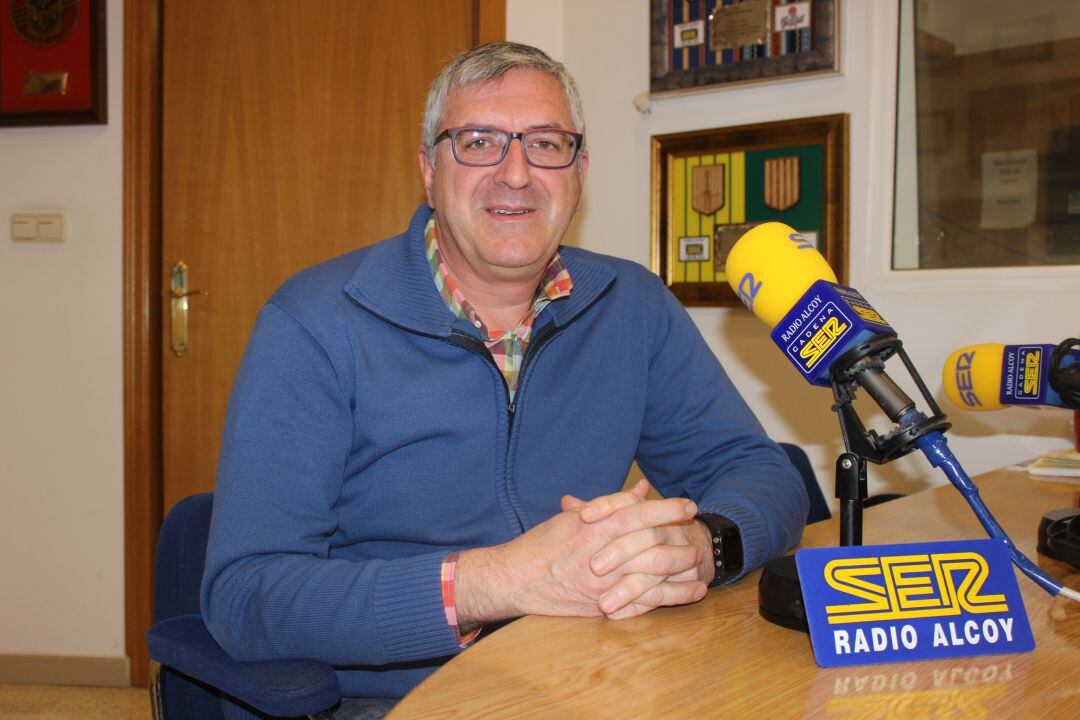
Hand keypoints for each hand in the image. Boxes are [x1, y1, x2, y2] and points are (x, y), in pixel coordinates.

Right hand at [454, 485, 699, 625]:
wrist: (517, 579)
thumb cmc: (543, 545)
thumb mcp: (574, 517)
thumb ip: (611, 504)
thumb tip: (642, 490)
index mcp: (596, 528)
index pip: (641, 514)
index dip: (668, 508)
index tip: (689, 505)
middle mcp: (604, 555)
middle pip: (654, 545)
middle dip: (681, 540)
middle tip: (697, 536)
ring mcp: (606, 585)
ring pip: (655, 576)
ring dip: (683, 572)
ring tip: (700, 566)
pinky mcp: (605, 607)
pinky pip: (646, 603)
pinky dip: (671, 598)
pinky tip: (689, 593)